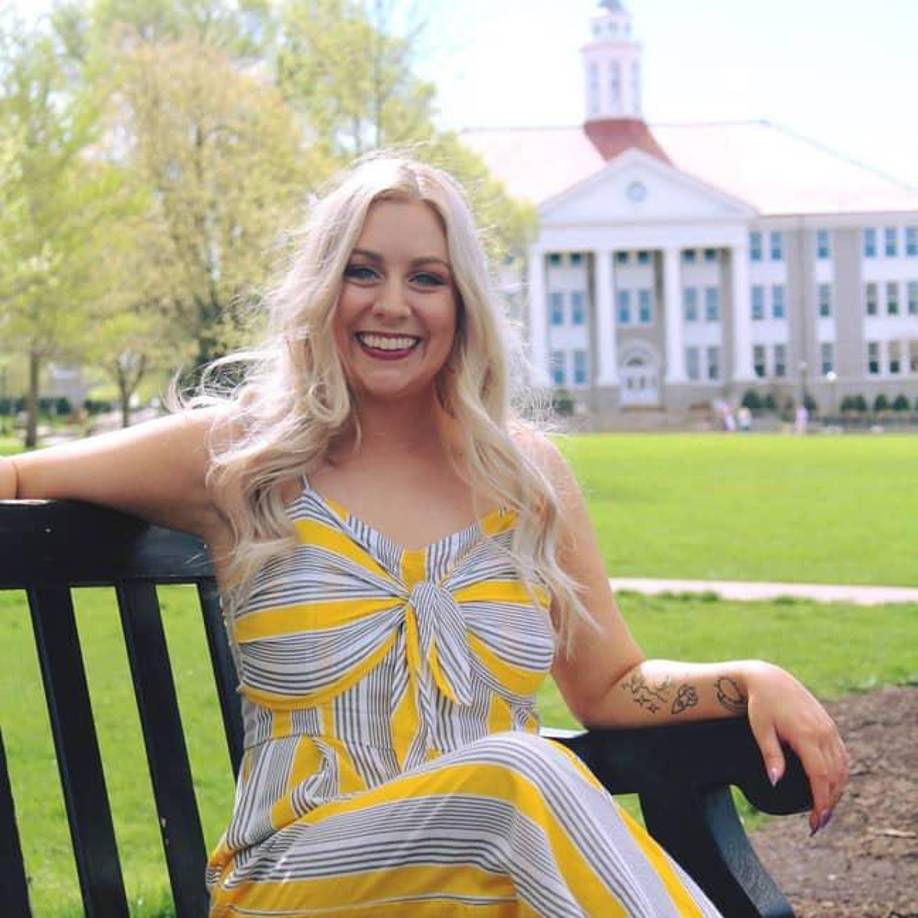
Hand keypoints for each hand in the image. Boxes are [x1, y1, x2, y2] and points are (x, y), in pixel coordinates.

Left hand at [742, 661, 848, 834]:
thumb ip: (771, 756)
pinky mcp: (830, 726)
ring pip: (842, 768)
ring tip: (825, 811)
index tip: (816, 822)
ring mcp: (829, 729)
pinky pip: (842, 756)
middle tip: (818, 824)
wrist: (770, 679)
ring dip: (837, 792)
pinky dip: (840, 775)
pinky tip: (833, 788)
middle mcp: (823, 732)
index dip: (820, 802)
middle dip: (829, 804)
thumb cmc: (761, 704)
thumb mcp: (761, 729)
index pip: (820, 776)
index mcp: (806, 734)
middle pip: (834, 777)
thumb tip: (776, 783)